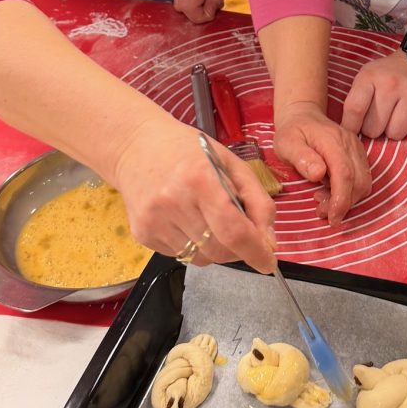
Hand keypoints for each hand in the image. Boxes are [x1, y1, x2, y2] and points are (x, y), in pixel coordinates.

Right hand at [112, 113, 275, 271]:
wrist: (136, 146)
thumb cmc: (188, 150)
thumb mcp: (231, 163)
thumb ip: (258, 201)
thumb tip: (269, 242)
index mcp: (200, 179)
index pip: (233, 231)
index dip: (255, 252)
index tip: (268, 262)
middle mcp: (174, 202)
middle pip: (219, 250)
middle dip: (238, 250)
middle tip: (239, 231)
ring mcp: (154, 220)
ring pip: (200, 258)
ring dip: (215, 248)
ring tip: (208, 219)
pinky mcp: (142, 233)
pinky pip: (180, 255)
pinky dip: (192, 245)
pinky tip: (186, 219)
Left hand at [273, 100, 370, 224]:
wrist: (303, 116)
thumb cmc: (292, 132)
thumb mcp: (286, 143)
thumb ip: (301, 157)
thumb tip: (318, 174)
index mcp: (332, 141)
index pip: (345, 174)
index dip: (341, 199)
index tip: (332, 218)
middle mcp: (350, 144)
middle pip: (359, 182)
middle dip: (343, 203)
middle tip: (321, 211)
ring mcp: (357, 149)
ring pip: (363, 183)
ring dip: (347, 199)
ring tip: (322, 202)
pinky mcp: (358, 155)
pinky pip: (362, 179)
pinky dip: (349, 192)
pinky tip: (329, 192)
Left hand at [340, 49, 406, 139]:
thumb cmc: (391, 72)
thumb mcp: (368, 76)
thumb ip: (357, 100)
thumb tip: (348, 132)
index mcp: (370, 76)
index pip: (354, 110)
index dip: (351, 127)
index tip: (353, 131)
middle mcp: (391, 84)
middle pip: (374, 129)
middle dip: (376, 128)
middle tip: (383, 117)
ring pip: (396, 134)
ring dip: (396, 130)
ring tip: (399, 114)